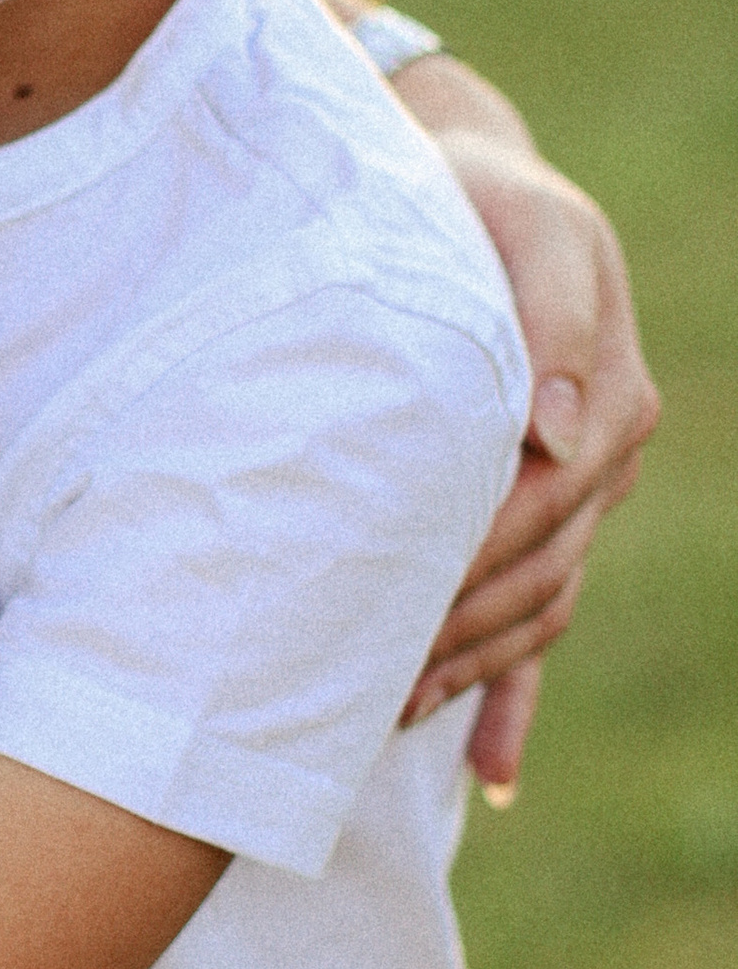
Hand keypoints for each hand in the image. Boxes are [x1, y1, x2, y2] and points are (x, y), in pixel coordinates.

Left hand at [396, 72, 659, 797]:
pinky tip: (489, 776)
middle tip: (360, 682)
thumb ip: (553, 317)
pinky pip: (537, 628)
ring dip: (468, 670)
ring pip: (532, 608)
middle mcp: (599, 463)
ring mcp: (571, 501)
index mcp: (608, 400)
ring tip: (386, 720)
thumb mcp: (527, 227)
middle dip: (451, 628)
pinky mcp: (533, 520)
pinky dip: (512, 701)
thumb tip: (564, 432)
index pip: (541, 502)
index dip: (467, 555)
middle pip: (533, 570)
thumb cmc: (479, 199)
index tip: (388, 598)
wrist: (459, 192)